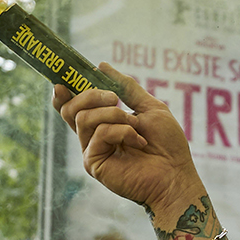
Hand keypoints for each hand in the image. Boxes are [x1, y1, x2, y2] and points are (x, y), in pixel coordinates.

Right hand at [55, 66, 204, 224]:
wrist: (175, 173)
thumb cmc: (167, 145)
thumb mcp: (149, 107)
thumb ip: (126, 87)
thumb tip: (101, 66)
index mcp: (102, 125)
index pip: (73, 107)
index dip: (64, 94)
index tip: (63, 82)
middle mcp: (92, 138)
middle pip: (71, 109)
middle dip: (91, 95)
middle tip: (115, 98)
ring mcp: (91, 151)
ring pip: (84, 118)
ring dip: (114, 115)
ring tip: (136, 126)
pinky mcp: (93, 163)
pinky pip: (99, 133)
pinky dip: (122, 131)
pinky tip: (139, 141)